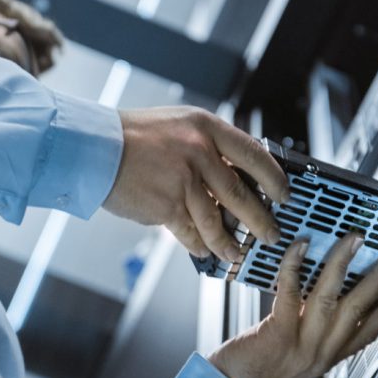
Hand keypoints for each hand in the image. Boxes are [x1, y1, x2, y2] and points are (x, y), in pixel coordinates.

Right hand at [103, 106, 290, 261]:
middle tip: (271, 234)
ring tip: (236, 252)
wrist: (93, 147)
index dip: (274, 178)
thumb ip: (206, 146)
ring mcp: (184, 180)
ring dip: (228, 242)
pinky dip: (199, 244)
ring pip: (217, 220)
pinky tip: (204, 250)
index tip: (284, 194)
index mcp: (206, 128)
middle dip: (261, 220)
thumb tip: (233, 174)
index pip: (253, 154)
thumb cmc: (132, 135)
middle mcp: (200, 152)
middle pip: (241, 194)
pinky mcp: (166, 205)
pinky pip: (190, 232)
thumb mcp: (178, 125)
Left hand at [208, 235, 377, 377]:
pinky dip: (295, 267)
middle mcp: (321, 351)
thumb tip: (330, 297)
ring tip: (356, 240)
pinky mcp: (278, 333)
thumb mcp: (301, 357)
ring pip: (330, 297)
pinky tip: (301, 246)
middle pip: (359, 308)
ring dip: (344, 264)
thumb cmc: (261, 368)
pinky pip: (291, 293)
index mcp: (330, 356)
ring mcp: (302, 343)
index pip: (370, 332)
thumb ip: (318, 333)